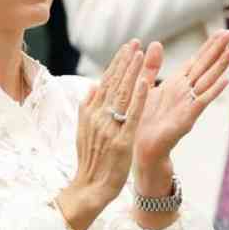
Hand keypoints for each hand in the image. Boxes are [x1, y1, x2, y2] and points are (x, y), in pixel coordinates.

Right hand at [69, 41, 153, 207]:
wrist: (91, 187)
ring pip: (122, 95)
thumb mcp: (85, 130)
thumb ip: (88, 108)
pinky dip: (137, 98)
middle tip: (135, 42)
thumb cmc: (92, 159)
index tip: (127, 46)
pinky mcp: (122, 140)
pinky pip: (131, 116)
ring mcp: (110, 128)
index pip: (106, 83)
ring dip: (131, 73)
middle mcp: (99, 117)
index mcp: (91, 113)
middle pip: (113, 84)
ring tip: (140, 54)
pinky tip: (143, 83)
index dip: (117, 64)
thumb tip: (92, 87)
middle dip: (124, 62)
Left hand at [133, 31, 228, 174]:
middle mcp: (186, 90)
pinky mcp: (187, 117)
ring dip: (221, 66)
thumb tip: (156, 43)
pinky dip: (213, 91)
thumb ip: (152, 65)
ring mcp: (189, 103)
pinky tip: (225, 81)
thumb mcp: (146, 86)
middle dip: (219, 49)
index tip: (223, 32)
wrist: (142, 147)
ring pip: (208, 80)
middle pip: (206, 66)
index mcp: (177, 82)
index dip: (210, 46)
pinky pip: (201, 101)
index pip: (198, 60)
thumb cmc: (145, 119)